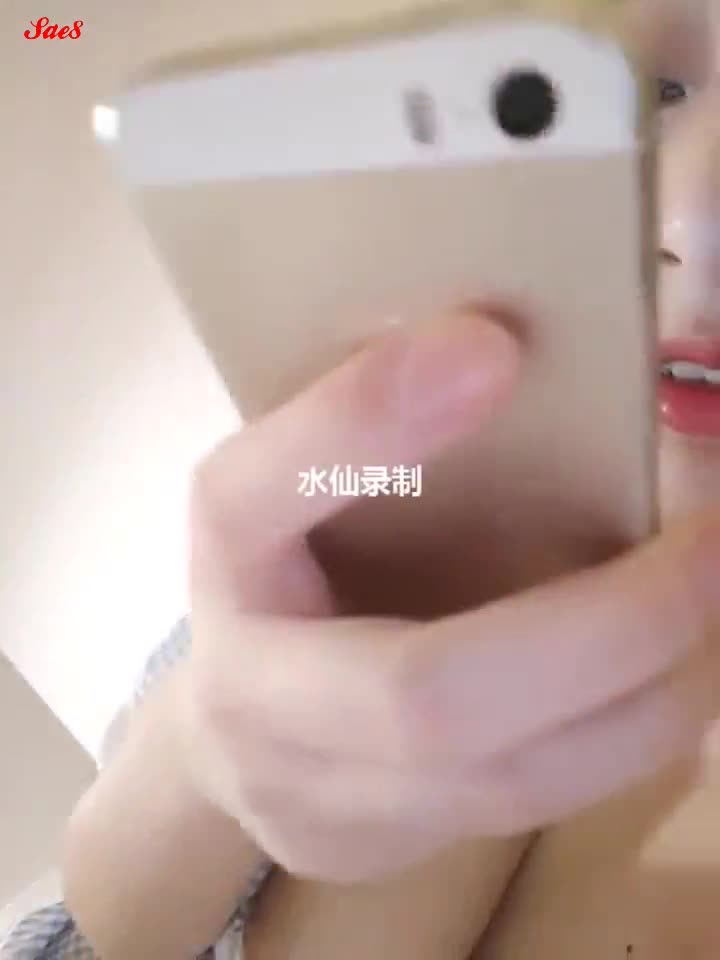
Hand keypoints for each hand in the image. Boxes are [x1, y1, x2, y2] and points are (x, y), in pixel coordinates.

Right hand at [181, 308, 719, 882]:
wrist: (230, 733)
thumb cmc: (275, 578)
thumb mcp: (292, 478)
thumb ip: (364, 419)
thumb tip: (493, 354)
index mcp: (222, 569)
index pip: (252, 499)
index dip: (360, 427)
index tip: (494, 348)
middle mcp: (251, 705)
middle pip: (428, 699)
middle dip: (606, 631)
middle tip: (712, 551)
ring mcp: (315, 808)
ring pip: (507, 785)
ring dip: (644, 698)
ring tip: (710, 612)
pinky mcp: (375, 859)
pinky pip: (528, 812)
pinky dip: (624, 738)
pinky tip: (663, 677)